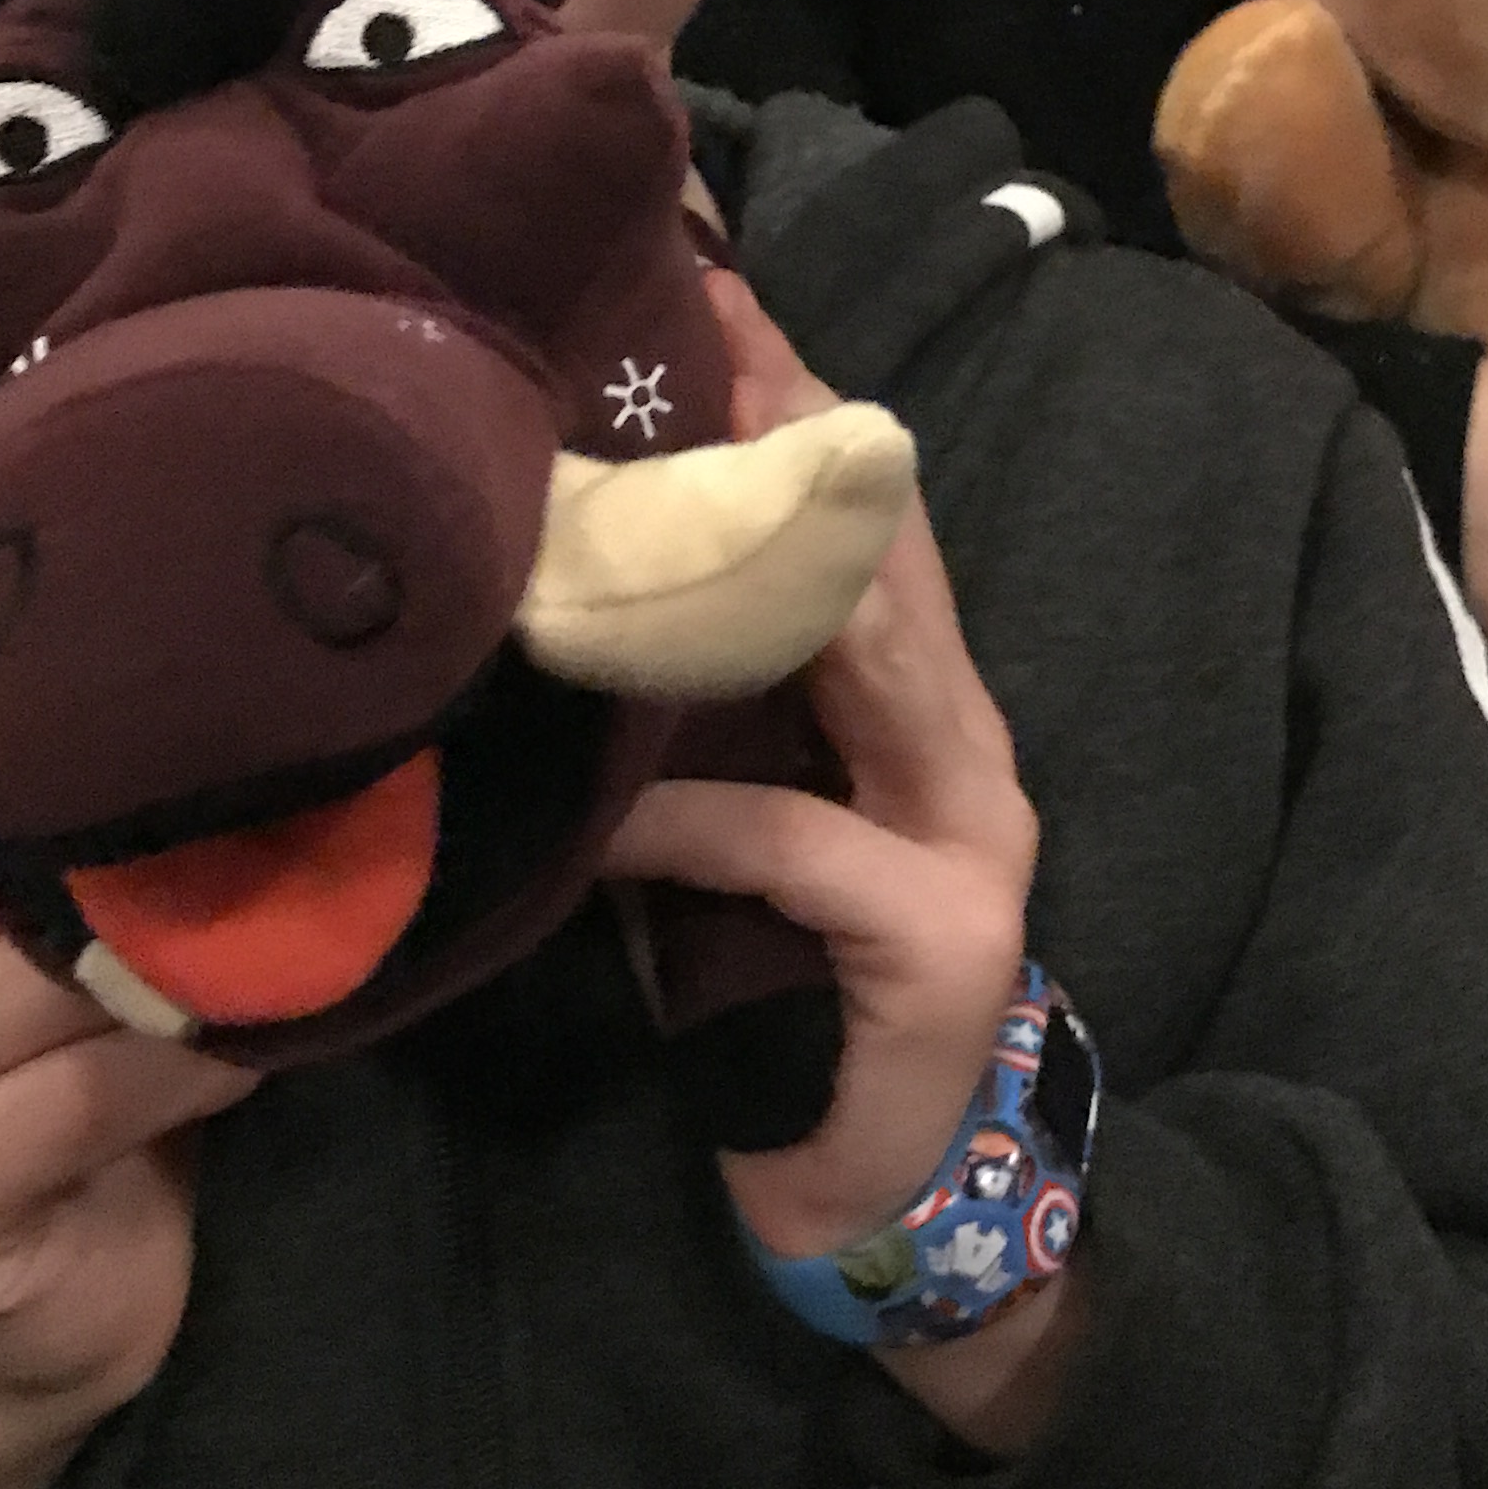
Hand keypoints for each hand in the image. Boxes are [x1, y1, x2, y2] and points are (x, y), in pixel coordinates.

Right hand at [0, 776, 257, 1488]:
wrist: (43, 1300)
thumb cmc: (72, 1081)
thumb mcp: (60, 937)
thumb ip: (73, 843)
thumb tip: (211, 725)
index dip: (119, 775)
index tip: (244, 767)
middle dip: (150, 872)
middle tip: (282, 854)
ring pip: (34, 988)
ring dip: (174, 971)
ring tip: (280, 956)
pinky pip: (68, 1102)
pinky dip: (176, 1070)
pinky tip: (245, 1058)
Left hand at [601, 274, 1075, 1453]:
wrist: (864, 1200)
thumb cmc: (769, 999)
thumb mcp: (709, 829)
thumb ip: (665, 722)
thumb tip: (518, 599)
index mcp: (909, 702)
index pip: (857, 516)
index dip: (791, 400)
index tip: (700, 288)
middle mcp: (961, 740)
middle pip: (881, 550)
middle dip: (796, 431)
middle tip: (698, 324)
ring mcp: (969, 834)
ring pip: (873, 662)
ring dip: (764, 574)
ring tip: (657, 489)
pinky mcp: (938, 937)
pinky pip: (801, 843)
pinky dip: (696, 821)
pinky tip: (608, 810)